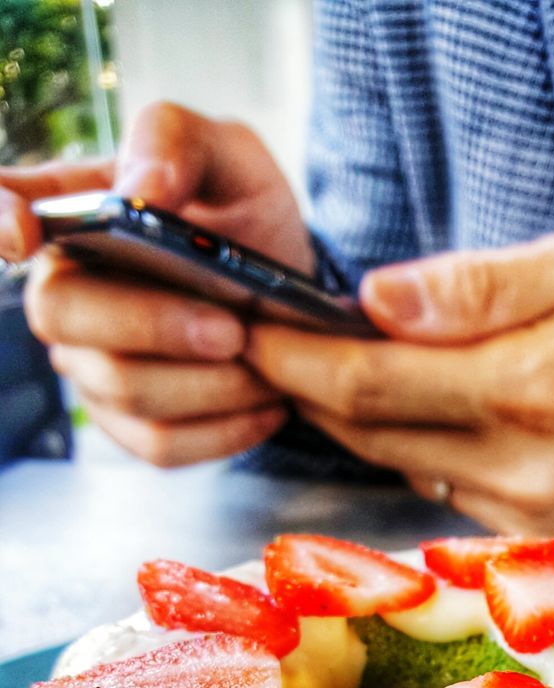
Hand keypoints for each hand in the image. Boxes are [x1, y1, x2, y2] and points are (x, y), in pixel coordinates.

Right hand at [3, 103, 312, 464]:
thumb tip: (143, 185)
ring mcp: (90, 366)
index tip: (22, 232)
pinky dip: (226, 428)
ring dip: (212, 384)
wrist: (291, 300)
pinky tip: (267, 403)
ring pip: (125, 391)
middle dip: (156, 326)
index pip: (4, 208)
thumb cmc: (246, 220)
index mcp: (74, 216)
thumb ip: (181, 144)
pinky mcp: (129, 423)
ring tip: (266, 361)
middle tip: (234, 328)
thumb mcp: (232, 159)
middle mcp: (66, 295)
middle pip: (65, 319)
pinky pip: (160, 443)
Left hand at [245, 226, 553, 548]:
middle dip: (306, 391)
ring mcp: (520, 511)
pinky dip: (407, 448)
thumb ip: (477, 287)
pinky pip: (439, 490)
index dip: (295, 361)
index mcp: (523, 388)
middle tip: (266, 348)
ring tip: (324, 372)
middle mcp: (513, 466)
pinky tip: (406, 413)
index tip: (249, 332)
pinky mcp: (529, 534)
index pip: (368, 383)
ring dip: (352, 421)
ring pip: (397, 465)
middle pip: (367, 434)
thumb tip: (375, 300)